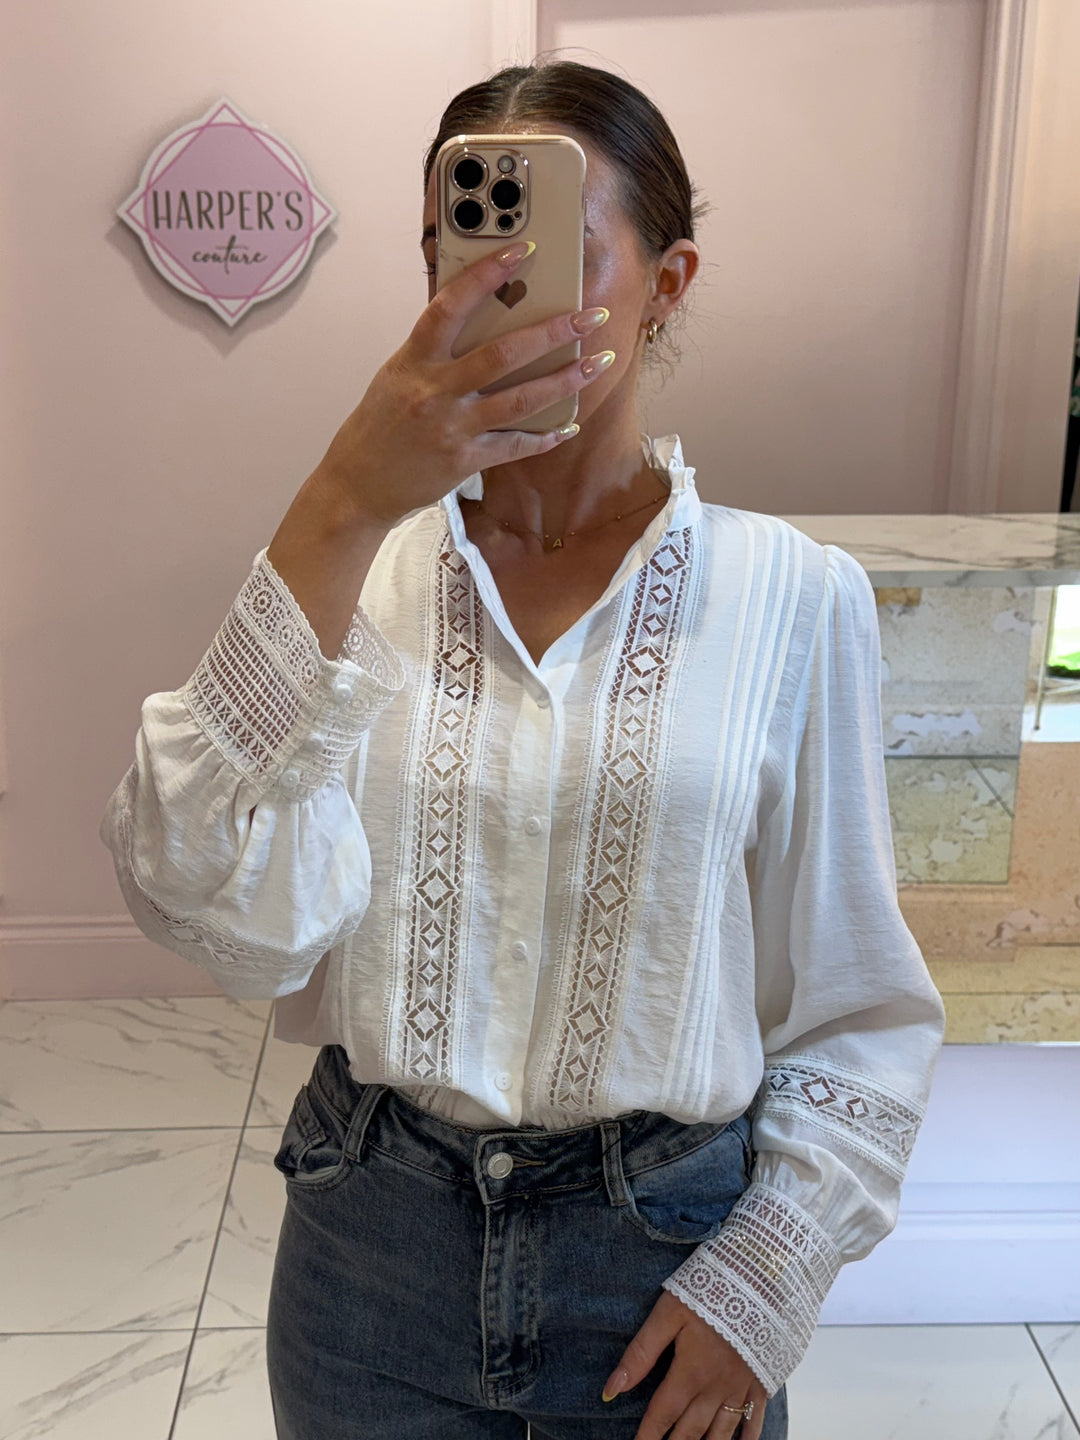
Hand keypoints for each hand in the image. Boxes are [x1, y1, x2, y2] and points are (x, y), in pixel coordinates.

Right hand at [310, 240, 611, 528]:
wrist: (358, 484)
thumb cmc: (379, 425)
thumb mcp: (398, 375)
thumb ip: (435, 352)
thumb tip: (483, 323)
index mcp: (415, 360)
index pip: (451, 305)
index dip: (487, 275)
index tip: (522, 250)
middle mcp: (435, 390)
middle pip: (503, 354)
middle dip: (554, 332)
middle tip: (590, 317)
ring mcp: (452, 427)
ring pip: (521, 399)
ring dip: (566, 381)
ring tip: (597, 364)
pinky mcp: (465, 460)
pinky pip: (515, 445)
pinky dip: (545, 436)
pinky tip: (568, 425)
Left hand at [602, 1290, 768, 1439]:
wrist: (761, 1279)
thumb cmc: (711, 1290)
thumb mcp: (668, 1313)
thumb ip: (640, 1353)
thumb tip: (611, 1390)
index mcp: (689, 1372)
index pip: (662, 1414)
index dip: (647, 1436)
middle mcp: (715, 1387)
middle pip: (690, 1429)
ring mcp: (740, 1386)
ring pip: (720, 1431)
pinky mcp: (761, 1379)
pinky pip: (754, 1418)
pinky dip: (747, 1438)